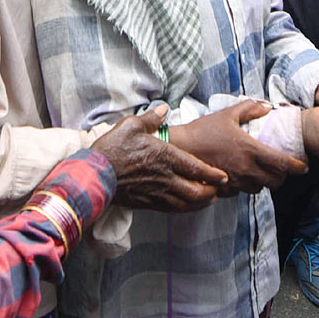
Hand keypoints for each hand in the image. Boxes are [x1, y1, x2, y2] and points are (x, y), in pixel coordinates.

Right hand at [91, 105, 227, 212]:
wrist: (94, 175)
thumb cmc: (112, 149)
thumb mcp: (131, 125)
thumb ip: (151, 118)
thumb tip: (164, 108)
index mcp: (165, 157)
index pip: (196, 168)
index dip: (212, 174)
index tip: (224, 176)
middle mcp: (165, 178)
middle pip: (196, 191)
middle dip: (211, 192)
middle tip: (219, 189)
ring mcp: (156, 193)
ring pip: (186, 204)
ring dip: (200, 203)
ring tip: (209, 199)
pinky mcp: (147, 203)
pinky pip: (171, 209)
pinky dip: (184, 209)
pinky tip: (187, 206)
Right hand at [169, 99, 307, 194]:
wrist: (180, 148)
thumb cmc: (203, 130)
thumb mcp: (228, 114)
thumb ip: (250, 109)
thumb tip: (266, 107)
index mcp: (250, 150)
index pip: (282, 163)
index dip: (297, 167)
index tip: (304, 166)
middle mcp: (246, 169)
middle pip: (275, 181)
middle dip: (282, 176)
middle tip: (281, 168)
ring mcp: (235, 181)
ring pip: (260, 189)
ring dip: (265, 182)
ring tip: (261, 171)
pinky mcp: (225, 189)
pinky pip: (243, 192)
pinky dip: (248, 185)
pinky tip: (243, 175)